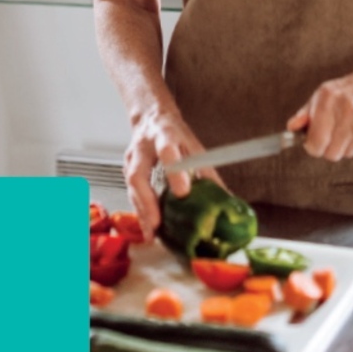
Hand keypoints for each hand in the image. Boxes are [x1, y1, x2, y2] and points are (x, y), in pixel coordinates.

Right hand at [124, 107, 223, 240]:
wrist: (151, 119)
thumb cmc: (174, 134)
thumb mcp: (194, 146)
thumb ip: (206, 172)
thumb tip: (226, 199)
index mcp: (164, 135)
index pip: (167, 150)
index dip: (174, 173)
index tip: (183, 192)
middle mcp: (143, 147)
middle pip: (138, 175)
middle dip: (147, 201)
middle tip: (157, 223)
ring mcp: (131, 160)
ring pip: (131, 188)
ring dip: (142, 211)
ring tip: (153, 232)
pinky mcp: (126, 171)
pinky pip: (130, 193)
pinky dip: (140, 212)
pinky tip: (148, 228)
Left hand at [286, 62, 352, 161]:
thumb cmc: (350, 88)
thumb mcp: (323, 93)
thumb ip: (305, 113)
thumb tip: (291, 128)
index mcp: (329, 99)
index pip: (315, 143)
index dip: (312, 146)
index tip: (314, 142)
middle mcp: (347, 110)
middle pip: (330, 154)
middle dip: (328, 148)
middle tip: (332, 135)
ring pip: (346, 153)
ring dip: (345, 145)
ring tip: (350, 126)